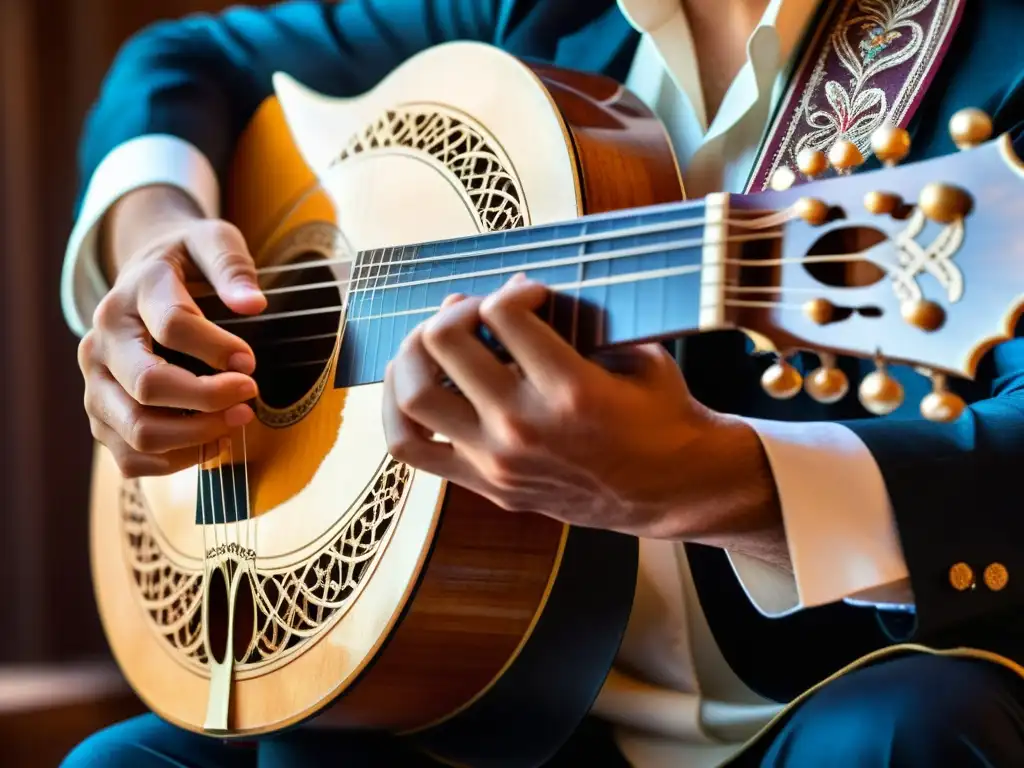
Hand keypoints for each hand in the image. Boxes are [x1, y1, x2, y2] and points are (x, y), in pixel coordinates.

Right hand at [78, 186, 265, 477]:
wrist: (141, 278)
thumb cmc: (185, 264)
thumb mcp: (211, 241)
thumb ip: (231, 265)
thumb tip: (253, 304)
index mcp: (132, 295)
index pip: (172, 325)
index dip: (218, 348)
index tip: (250, 361)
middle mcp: (102, 341)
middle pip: (149, 385)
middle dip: (209, 398)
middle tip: (251, 394)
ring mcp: (95, 383)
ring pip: (138, 430)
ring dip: (197, 435)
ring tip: (239, 419)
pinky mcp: (101, 416)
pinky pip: (131, 458)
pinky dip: (177, 461)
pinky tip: (213, 440)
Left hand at [382, 274, 778, 540]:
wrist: (671, 491)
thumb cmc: (661, 417)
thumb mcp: (635, 355)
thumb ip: (578, 323)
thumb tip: (515, 294)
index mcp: (570, 390)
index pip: (503, 312)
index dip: (513, 289)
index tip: (531, 296)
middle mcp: (523, 427)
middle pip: (443, 342)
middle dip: (455, 310)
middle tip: (476, 312)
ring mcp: (497, 461)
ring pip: (413, 394)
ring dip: (415, 352)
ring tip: (434, 341)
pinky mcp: (485, 484)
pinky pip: (411, 445)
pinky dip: (397, 408)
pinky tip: (413, 382)